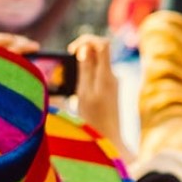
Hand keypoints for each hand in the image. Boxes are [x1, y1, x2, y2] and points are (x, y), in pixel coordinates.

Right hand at [67, 35, 130, 161]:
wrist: (110, 141)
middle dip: (83, 51)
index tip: (71, 49)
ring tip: (72, 80)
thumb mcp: (84, 94)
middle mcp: (113, 76)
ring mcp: (112, 84)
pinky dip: (86, 75)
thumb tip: (85, 48)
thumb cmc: (94, 121)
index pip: (102, 43)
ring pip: (97, 63)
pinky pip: (97, 75)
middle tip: (68, 63)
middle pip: (99, 51)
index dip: (86, 40)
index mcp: (107, 75)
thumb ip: (85, 70)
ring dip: (83, 64)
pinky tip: (78, 89)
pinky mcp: (110, 91)